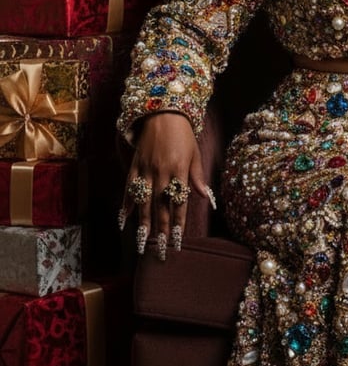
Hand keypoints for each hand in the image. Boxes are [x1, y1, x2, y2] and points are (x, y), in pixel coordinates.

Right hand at [119, 111, 212, 260]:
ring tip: (141, 244)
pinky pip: (128, 189)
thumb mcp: (195, 154)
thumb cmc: (183, 135)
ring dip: (142, 225)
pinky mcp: (134, 166)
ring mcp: (146, 170)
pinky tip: (122, 221)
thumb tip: (207, 198)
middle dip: (160, 232)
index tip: (177, 243)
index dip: (177, 224)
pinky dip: (125, 205)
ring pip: (143, 202)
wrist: (162, 112)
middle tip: (159, 252)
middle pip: (160, 208)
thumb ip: (198, 177)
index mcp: (179, 171)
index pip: (179, 204)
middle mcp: (162, 173)